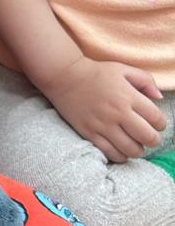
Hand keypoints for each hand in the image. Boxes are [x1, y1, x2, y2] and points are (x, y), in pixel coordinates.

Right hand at [42, 57, 164, 162]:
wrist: (64, 76)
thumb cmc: (95, 72)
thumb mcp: (122, 69)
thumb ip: (145, 80)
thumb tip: (159, 97)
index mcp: (128, 96)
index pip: (156, 119)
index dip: (161, 124)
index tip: (156, 124)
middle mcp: (118, 112)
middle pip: (148, 137)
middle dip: (153, 140)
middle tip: (148, 137)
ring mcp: (103, 125)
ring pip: (131, 149)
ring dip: (138, 150)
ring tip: (135, 144)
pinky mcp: (89, 133)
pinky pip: (111, 153)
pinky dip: (121, 156)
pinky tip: (121, 149)